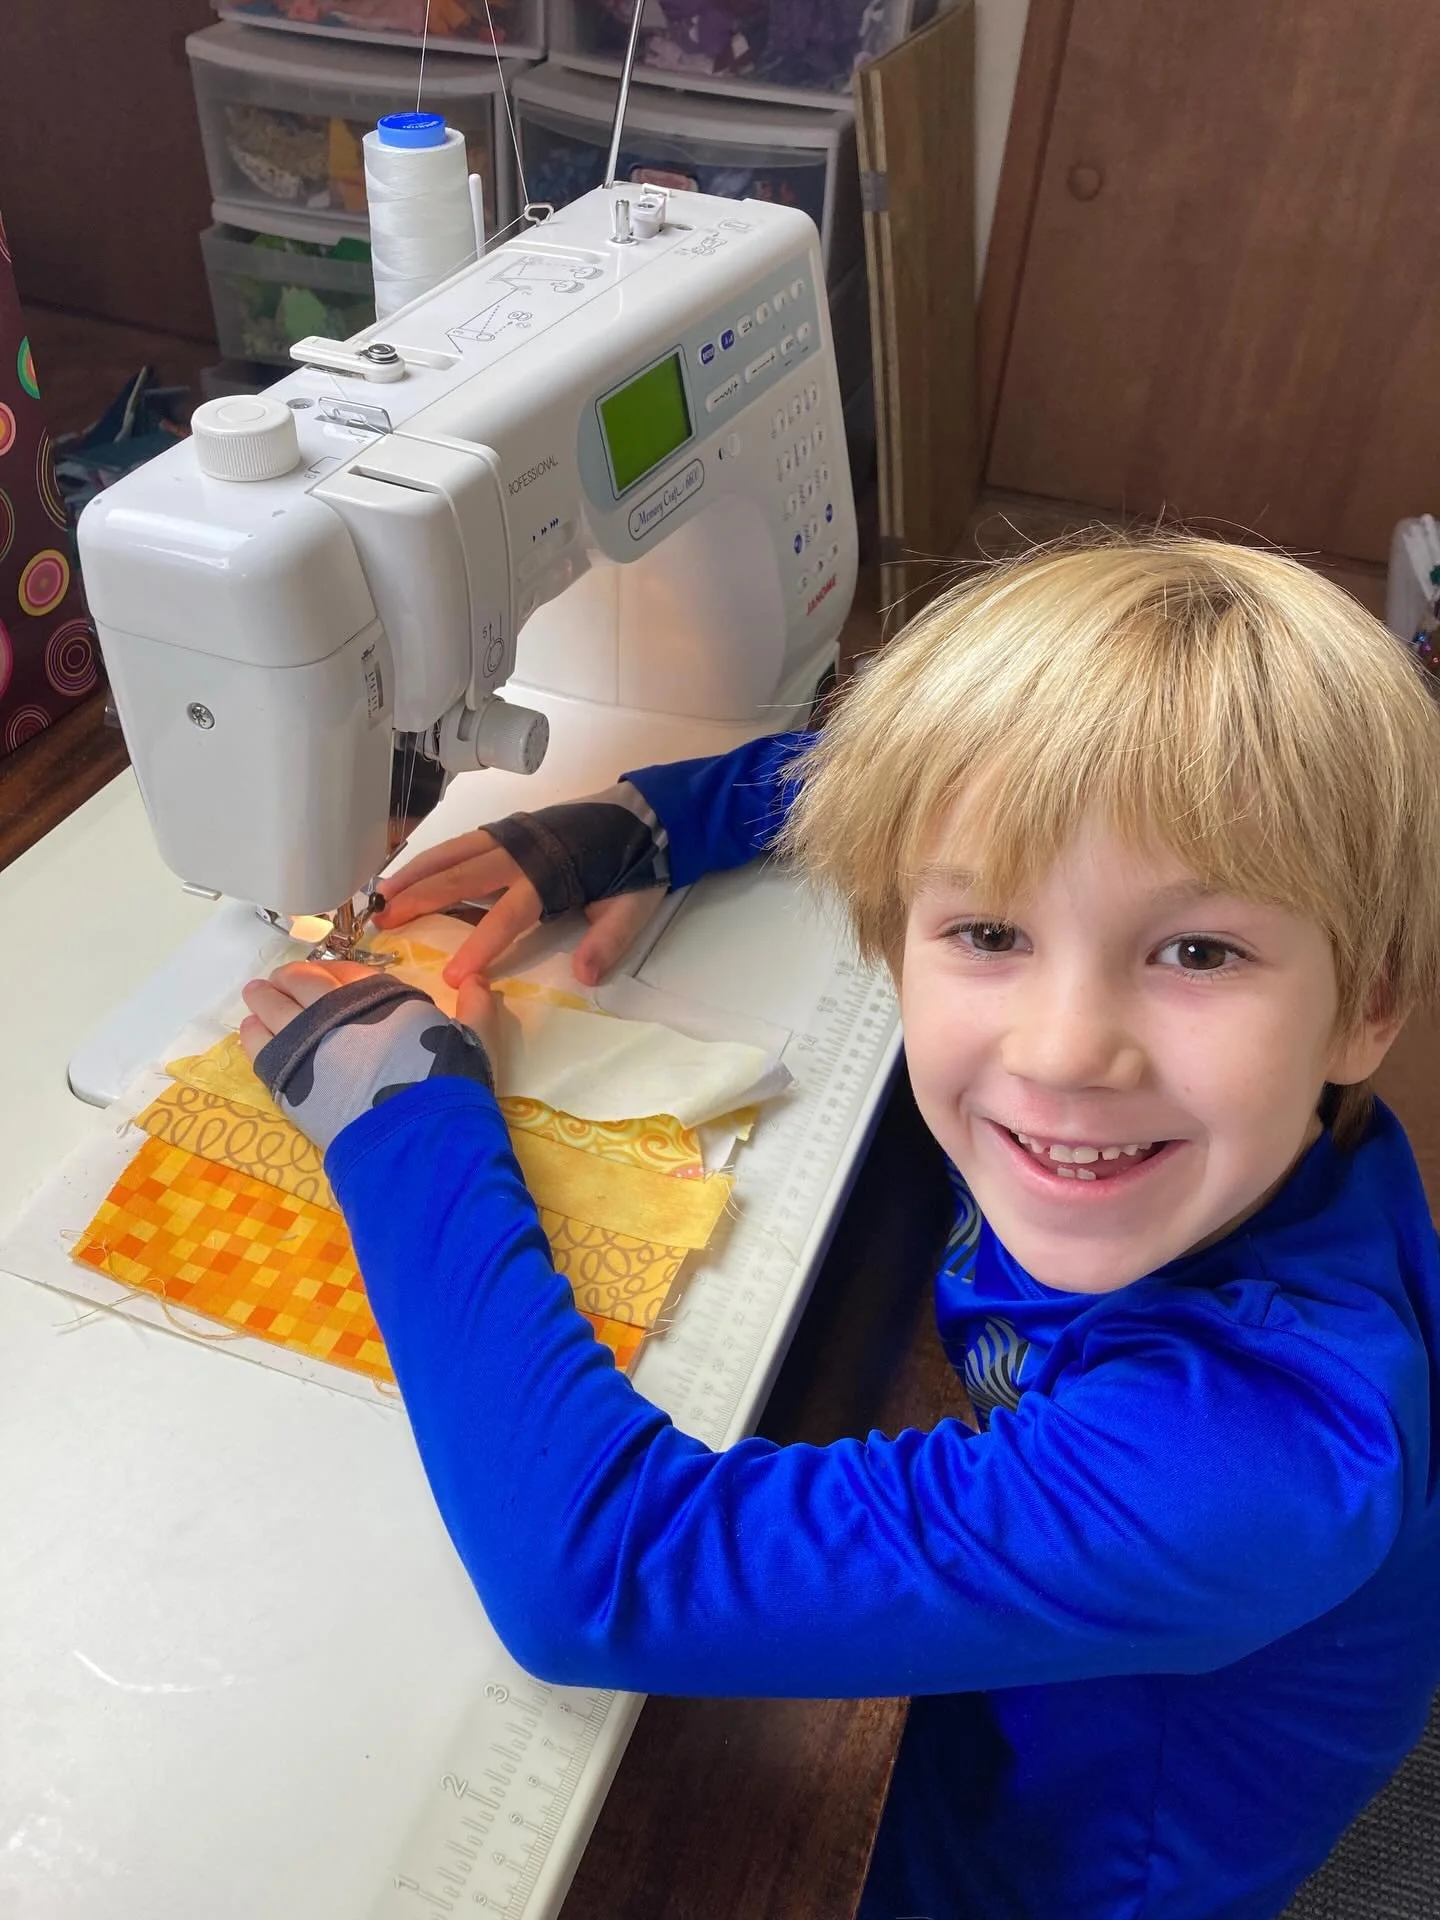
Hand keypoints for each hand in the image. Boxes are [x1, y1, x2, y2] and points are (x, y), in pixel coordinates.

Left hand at [239, 960, 502, 1063]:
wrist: (412, 1132)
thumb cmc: (445, 1085)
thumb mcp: (473, 1040)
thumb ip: (475, 1008)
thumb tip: (478, 977)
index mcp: (383, 998)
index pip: (349, 973)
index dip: (337, 973)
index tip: (329, 975)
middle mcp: (339, 1010)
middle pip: (304, 983)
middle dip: (292, 977)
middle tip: (282, 980)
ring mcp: (308, 1042)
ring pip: (273, 1008)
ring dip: (264, 997)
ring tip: (256, 994)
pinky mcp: (288, 1077)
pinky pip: (259, 1046)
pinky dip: (253, 1033)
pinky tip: (251, 1029)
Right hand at [374, 830, 665, 990]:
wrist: (643, 816)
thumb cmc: (635, 867)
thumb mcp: (633, 908)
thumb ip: (608, 941)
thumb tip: (584, 975)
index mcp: (548, 878)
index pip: (505, 917)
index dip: (479, 946)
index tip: (452, 976)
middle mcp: (520, 854)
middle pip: (460, 878)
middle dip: (420, 899)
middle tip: (382, 921)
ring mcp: (511, 837)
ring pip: (452, 854)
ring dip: (415, 873)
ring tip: (380, 894)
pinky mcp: (509, 830)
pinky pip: (461, 844)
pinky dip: (431, 857)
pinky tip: (410, 871)